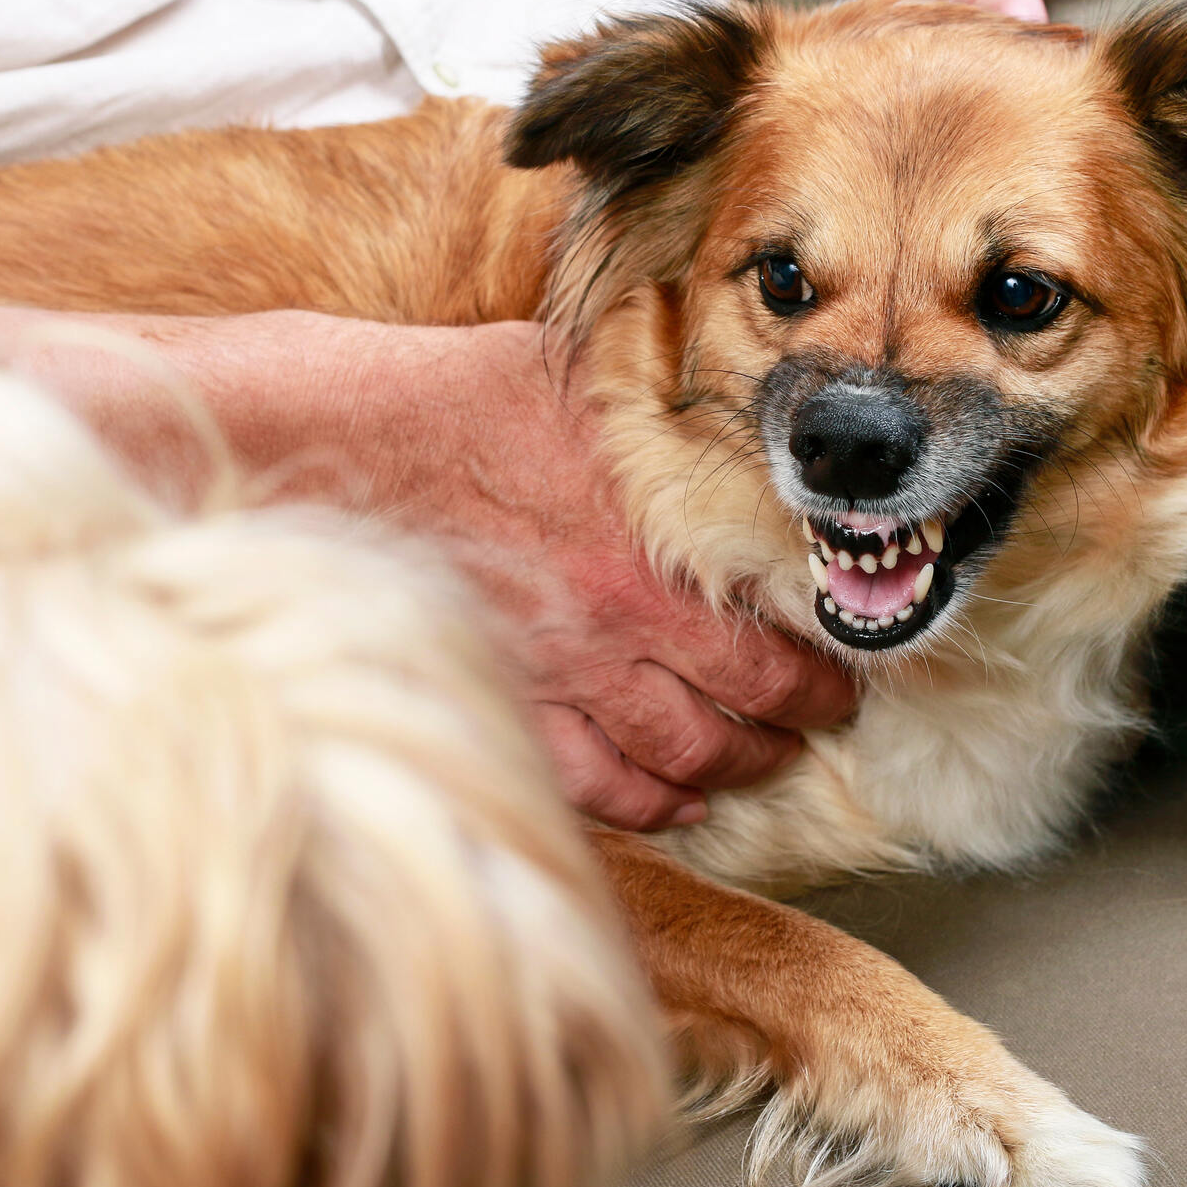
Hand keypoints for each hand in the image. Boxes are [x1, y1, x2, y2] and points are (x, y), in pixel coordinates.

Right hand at [318, 321, 857, 830]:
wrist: (340, 444)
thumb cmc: (460, 399)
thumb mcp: (590, 381)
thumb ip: (661, 419)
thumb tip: (718, 407)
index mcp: (662, 543)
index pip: (779, 627)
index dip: (825, 657)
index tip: (846, 660)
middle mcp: (625, 622)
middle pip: (748, 704)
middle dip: (801, 720)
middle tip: (823, 719)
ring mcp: (564, 675)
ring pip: (681, 757)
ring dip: (737, 768)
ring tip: (765, 763)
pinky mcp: (508, 702)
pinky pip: (593, 784)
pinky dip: (645, 804)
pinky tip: (674, 804)